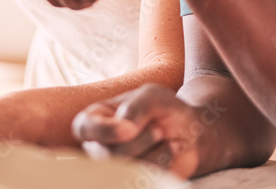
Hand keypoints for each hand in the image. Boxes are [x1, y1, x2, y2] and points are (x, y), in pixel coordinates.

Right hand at [73, 84, 204, 178]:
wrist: (191, 136)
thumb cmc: (165, 111)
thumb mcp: (153, 96)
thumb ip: (136, 106)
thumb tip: (125, 127)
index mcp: (96, 118)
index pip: (85, 128)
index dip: (104, 131)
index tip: (130, 129)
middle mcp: (99, 145)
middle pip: (109, 153)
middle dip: (141, 140)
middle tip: (159, 129)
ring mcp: (114, 167)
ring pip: (126, 169)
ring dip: (154, 152)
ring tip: (164, 140)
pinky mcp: (130, 179)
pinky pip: (143, 179)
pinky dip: (162, 165)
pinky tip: (167, 154)